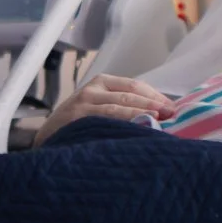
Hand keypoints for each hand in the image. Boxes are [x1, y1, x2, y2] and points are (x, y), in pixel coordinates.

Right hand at [32, 74, 175, 147]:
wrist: (47, 140)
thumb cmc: (79, 125)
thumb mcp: (98, 107)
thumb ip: (122, 106)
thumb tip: (160, 114)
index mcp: (101, 82)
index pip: (134, 85)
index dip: (156, 96)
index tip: (173, 108)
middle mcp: (92, 89)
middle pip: (130, 94)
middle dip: (154, 104)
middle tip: (173, 115)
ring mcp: (84, 104)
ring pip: (120, 106)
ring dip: (143, 112)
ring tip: (162, 120)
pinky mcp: (78, 119)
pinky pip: (107, 120)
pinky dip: (126, 123)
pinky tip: (139, 129)